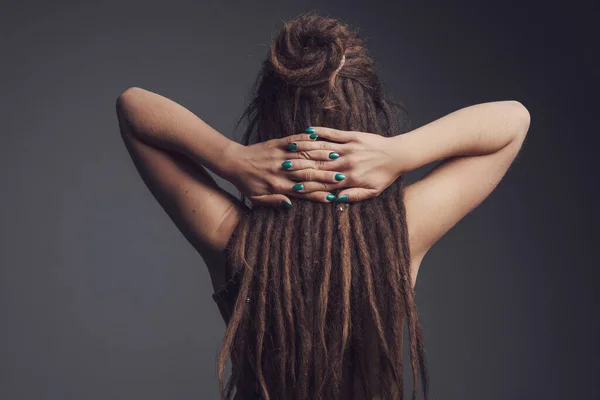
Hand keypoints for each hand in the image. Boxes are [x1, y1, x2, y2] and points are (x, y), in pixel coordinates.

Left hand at [224, 131, 348, 207]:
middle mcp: (280, 171)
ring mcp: (279, 156)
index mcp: (277, 186)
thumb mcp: (256, 198)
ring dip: (321, 157)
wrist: (233, 162)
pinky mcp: (277, 143)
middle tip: (342, 176)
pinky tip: (320, 139)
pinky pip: (295, 141)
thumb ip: (274, 201)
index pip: (302, 192)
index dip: (318, 194)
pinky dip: (307, 140)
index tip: (333, 196)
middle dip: (325, 176)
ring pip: (304, 156)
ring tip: (337, 157)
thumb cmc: (246, 183)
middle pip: (307, 174)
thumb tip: (289, 205)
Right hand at [279, 127, 407, 201]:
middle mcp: (346, 163)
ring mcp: (348, 148)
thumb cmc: (385, 176)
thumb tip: (336, 200)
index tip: (292, 186)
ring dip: (305, 149)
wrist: (398, 155)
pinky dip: (320, 132)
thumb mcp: (372, 192)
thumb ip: (354, 196)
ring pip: (323, 149)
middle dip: (300, 167)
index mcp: (350, 179)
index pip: (324, 183)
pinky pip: (333, 134)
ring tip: (289, 149)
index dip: (307, 185)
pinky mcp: (352, 136)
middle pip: (318, 166)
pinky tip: (308, 131)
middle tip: (283, 167)